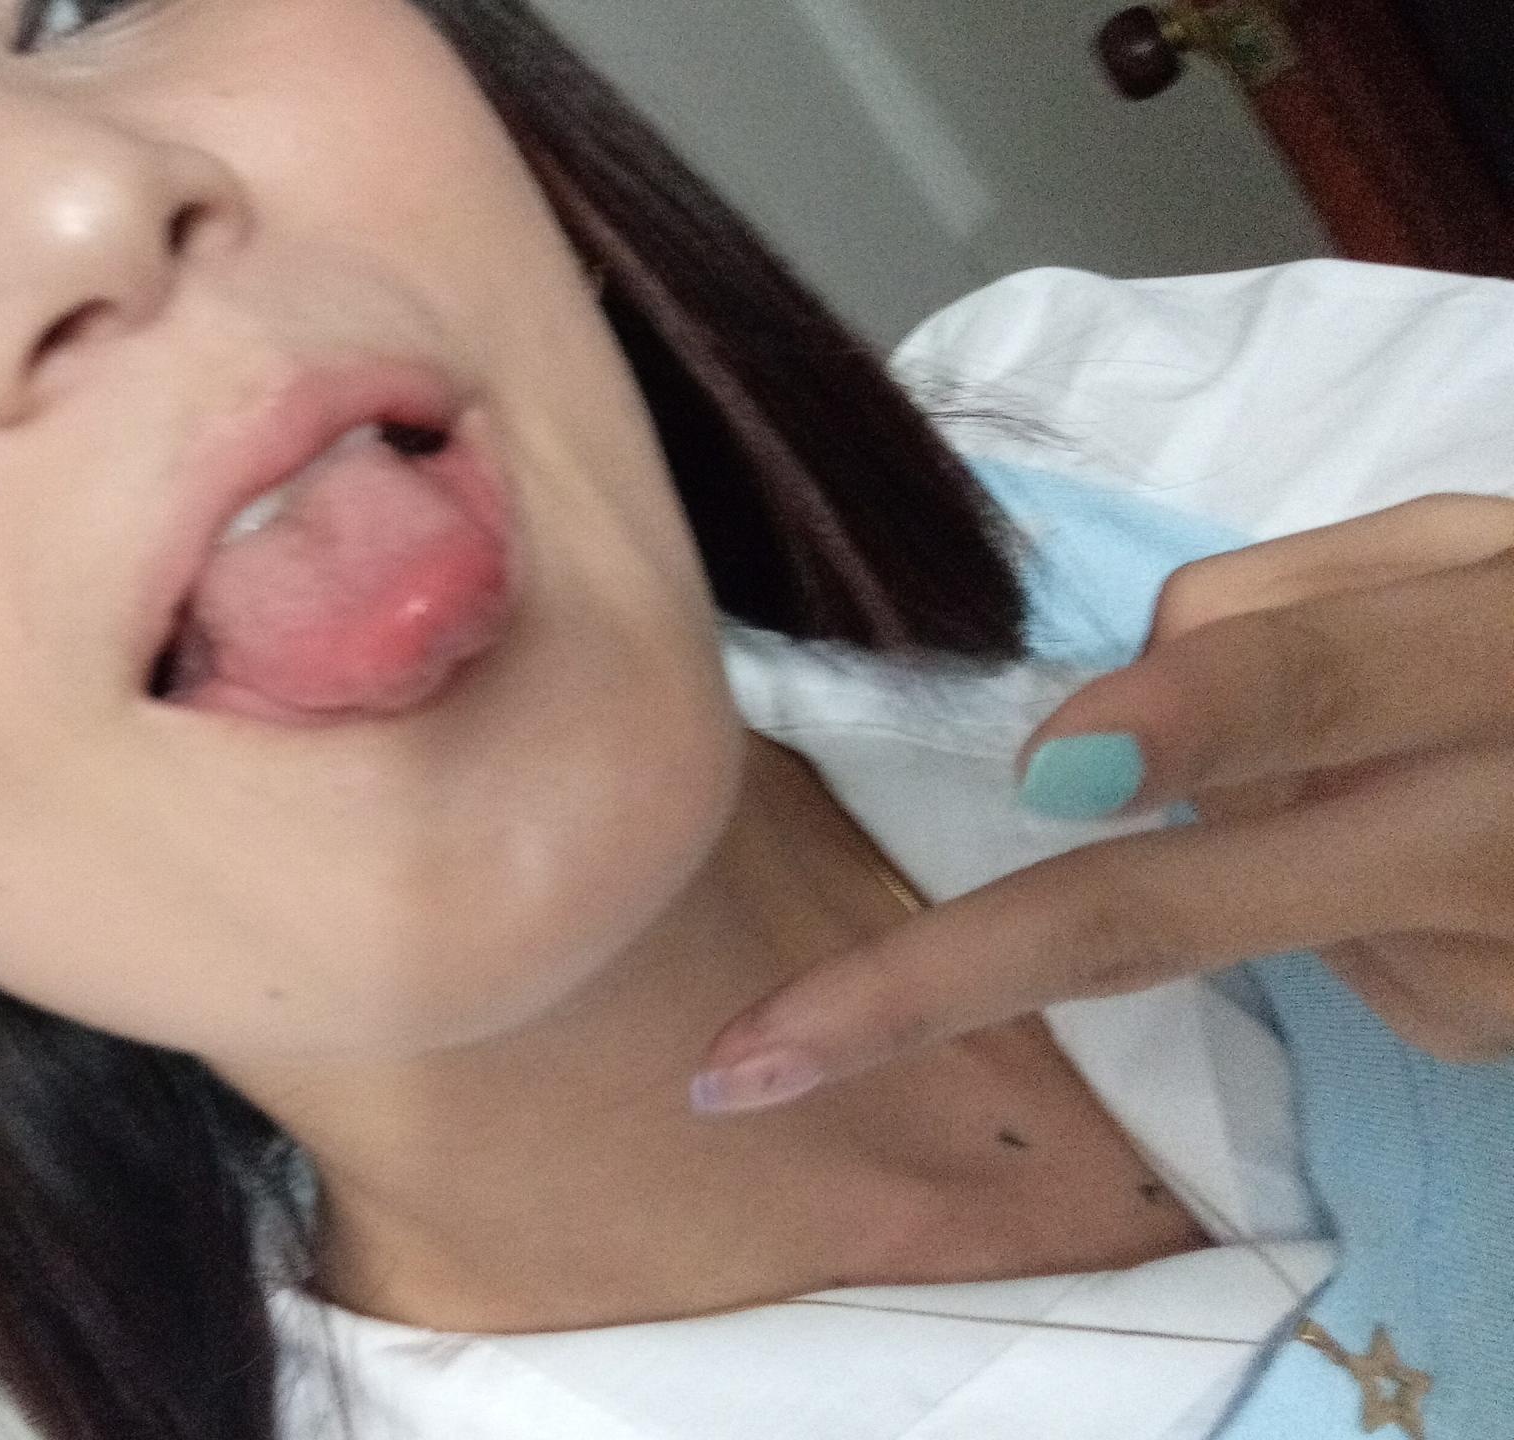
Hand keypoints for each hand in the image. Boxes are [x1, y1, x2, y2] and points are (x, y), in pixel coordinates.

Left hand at [690, 494, 1513, 1114]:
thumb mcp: (1475, 549)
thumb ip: (1292, 612)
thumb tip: (1091, 743)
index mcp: (1497, 665)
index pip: (1316, 684)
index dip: (1187, 723)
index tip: (1051, 770)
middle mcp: (1479, 842)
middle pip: (1160, 917)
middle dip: (927, 986)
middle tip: (740, 1067)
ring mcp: (1474, 973)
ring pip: (1221, 905)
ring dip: (1230, 836)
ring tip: (1386, 762)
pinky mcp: (1469, 1037)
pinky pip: (1310, 955)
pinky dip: (1313, 890)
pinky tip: (1411, 843)